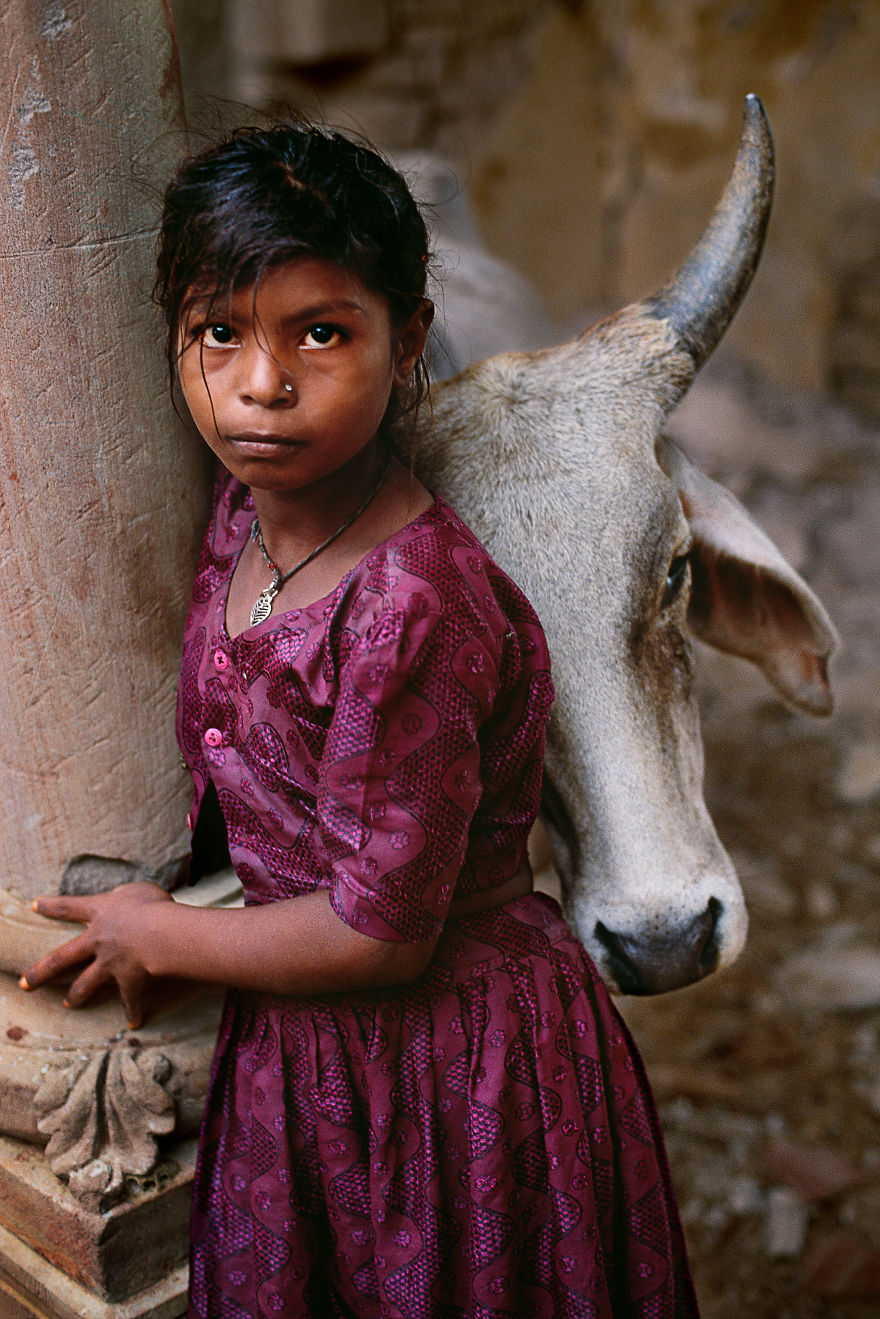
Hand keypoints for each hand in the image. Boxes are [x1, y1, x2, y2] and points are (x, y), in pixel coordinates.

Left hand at [20, 882, 173, 1028]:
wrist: (160, 933)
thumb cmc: (151, 905)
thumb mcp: (137, 890)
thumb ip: (125, 895)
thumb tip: (123, 899)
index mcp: (100, 912)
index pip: (68, 907)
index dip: (51, 905)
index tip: (34, 905)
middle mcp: (97, 940)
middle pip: (61, 958)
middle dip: (41, 972)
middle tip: (25, 983)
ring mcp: (109, 964)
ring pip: (85, 984)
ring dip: (76, 995)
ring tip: (68, 1004)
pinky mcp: (128, 981)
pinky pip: (130, 1000)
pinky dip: (133, 1012)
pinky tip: (134, 1022)